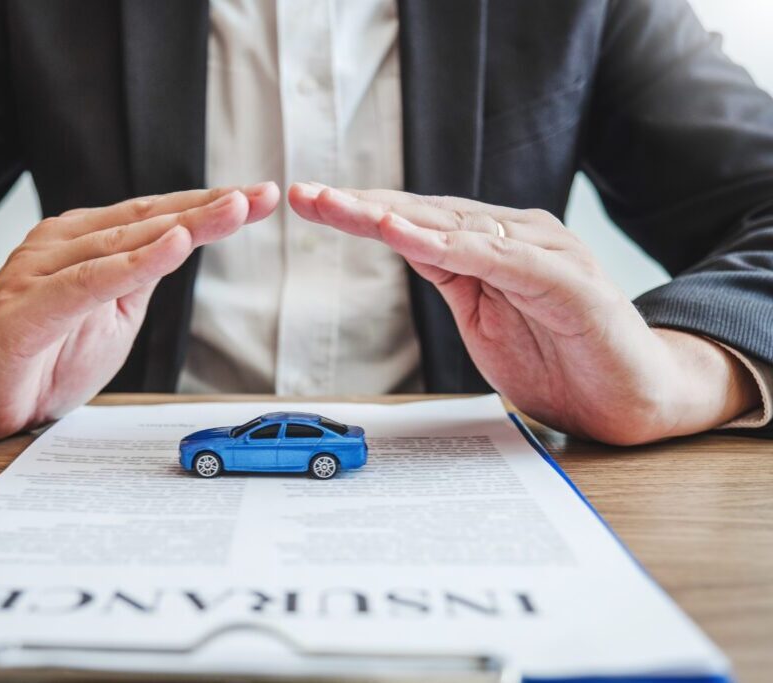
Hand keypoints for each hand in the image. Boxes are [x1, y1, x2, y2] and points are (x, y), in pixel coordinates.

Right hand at [0, 183, 279, 440]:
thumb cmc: (43, 354)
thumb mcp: (112, 315)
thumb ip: (141, 279)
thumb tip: (184, 243)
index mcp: (85, 243)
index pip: (157, 217)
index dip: (210, 206)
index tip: (260, 197)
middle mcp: (63, 245)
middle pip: (148, 220)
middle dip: (210, 208)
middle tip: (261, 196)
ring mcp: (41, 272)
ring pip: (122, 243)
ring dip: (182, 225)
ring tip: (233, 209)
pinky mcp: (27, 310)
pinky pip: (87, 283)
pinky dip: (131, 265)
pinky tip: (172, 248)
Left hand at [289, 183, 759, 444]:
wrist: (632, 397)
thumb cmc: (560, 360)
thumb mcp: (483, 319)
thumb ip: (451, 279)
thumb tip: (405, 246)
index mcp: (489, 247)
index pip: (414, 221)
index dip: (360, 211)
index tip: (309, 202)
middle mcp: (512, 237)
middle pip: (424, 214)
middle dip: (360, 204)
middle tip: (306, 194)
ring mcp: (540, 252)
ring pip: (454, 226)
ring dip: (392, 216)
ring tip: (340, 206)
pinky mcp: (564, 279)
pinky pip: (496, 257)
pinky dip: (447, 243)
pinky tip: (404, 234)